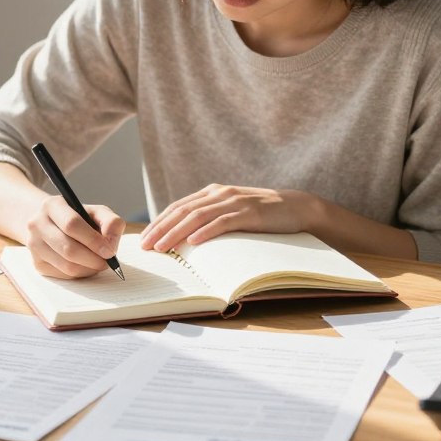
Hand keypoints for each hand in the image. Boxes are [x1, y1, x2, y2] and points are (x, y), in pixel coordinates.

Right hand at [25, 195, 124, 278]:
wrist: (51, 223)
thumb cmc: (78, 218)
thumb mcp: (96, 212)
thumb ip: (110, 222)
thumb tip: (111, 243)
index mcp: (52, 205)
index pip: (72, 224)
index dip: (93, 240)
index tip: (110, 251)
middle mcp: (37, 224)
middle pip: (69, 249)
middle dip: (93, 259)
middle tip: (107, 262)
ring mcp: (34, 245)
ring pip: (67, 266)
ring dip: (89, 268)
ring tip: (99, 263)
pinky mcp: (37, 263)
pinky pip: (63, 275)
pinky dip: (81, 273)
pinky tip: (86, 265)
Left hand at [140, 184, 310, 250]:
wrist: (296, 207)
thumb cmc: (261, 215)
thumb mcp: (231, 212)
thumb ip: (211, 218)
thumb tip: (185, 239)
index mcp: (212, 193)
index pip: (178, 207)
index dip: (159, 222)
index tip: (144, 238)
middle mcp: (219, 194)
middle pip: (183, 211)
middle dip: (161, 228)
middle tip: (146, 245)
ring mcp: (234, 202)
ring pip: (198, 216)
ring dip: (177, 232)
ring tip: (162, 247)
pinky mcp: (249, 213)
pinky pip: (223, 222)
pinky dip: (206, 232)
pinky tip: (193, 242)